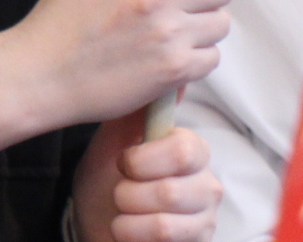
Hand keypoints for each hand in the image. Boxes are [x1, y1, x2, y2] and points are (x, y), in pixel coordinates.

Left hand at [72, 113, 218, 241]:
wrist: (95, 219)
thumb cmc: (107, 177)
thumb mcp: (113, 138)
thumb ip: (137, 109)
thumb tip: (168, 77)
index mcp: (191, 152)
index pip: (183, 151)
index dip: (141, 160)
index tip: (122, 163)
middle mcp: (207, 187)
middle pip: (170, 192)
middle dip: (128, 193)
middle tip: (119, 190)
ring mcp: (205, 222)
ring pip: (164, 224)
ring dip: (127, 218)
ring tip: (122, 212)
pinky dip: (130, 236)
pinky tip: (127, 230)